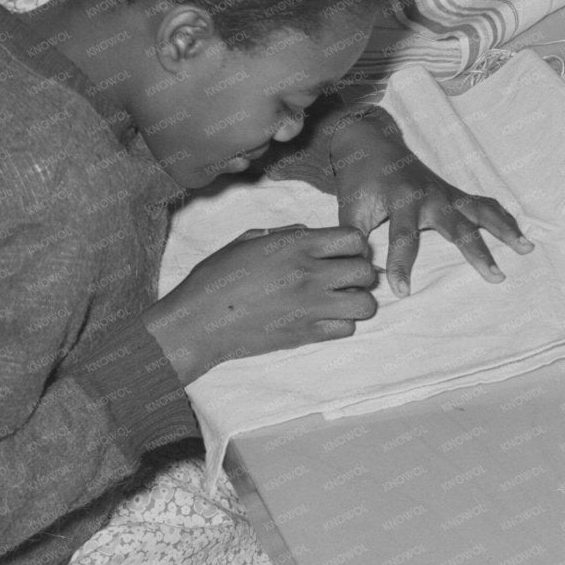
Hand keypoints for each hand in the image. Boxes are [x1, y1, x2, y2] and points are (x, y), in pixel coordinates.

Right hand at [145, 226, 378, 383]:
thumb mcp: (245, 242)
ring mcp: (311, 306)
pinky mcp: (307, 334)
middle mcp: (309, 274)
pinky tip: (323, 319)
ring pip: (365, 304)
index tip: (342, 253)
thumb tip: (307, 231)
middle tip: (343, 278)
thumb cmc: (215, 279)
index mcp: (295, 246)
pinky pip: (347, 329)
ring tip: (338, 300)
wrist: (197, 323)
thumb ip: (282, 233)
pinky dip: (341, 324)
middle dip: (360, 273)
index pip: (354, 238)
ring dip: (356, 301)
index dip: (353, 245)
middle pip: (367, 271)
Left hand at [328, 110, 533, 296]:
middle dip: (478, 253)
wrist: (373, 145)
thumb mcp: (349, 208)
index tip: (402, 292)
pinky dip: (503, 218)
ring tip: (527, 248)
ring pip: (482, 213)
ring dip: (505, 230)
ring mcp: (448, 194)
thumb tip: (357, 272)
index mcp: (402, 200)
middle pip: (459, 228)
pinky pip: (484, 206)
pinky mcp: (456, 194)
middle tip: (496, 276)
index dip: (401, 265)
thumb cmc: (360, 181)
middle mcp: (431, 196)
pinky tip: (520, 235)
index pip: (403, 238)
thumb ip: (354, 239)